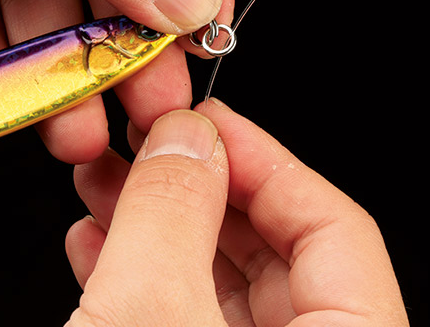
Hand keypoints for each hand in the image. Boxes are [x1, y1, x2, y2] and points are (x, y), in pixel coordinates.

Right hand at [65, 100, 408, 325]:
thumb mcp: (149, 312)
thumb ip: (173, 212)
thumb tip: (187, 141)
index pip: (334, 228)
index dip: (265, 160)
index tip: (207, 122)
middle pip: (273, 252)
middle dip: (195, 188)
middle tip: (148, 144)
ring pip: (216, 286)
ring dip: (155, 227)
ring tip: (104, 183)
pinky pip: (181, 321)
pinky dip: (138, 279)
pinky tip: (96, 242)